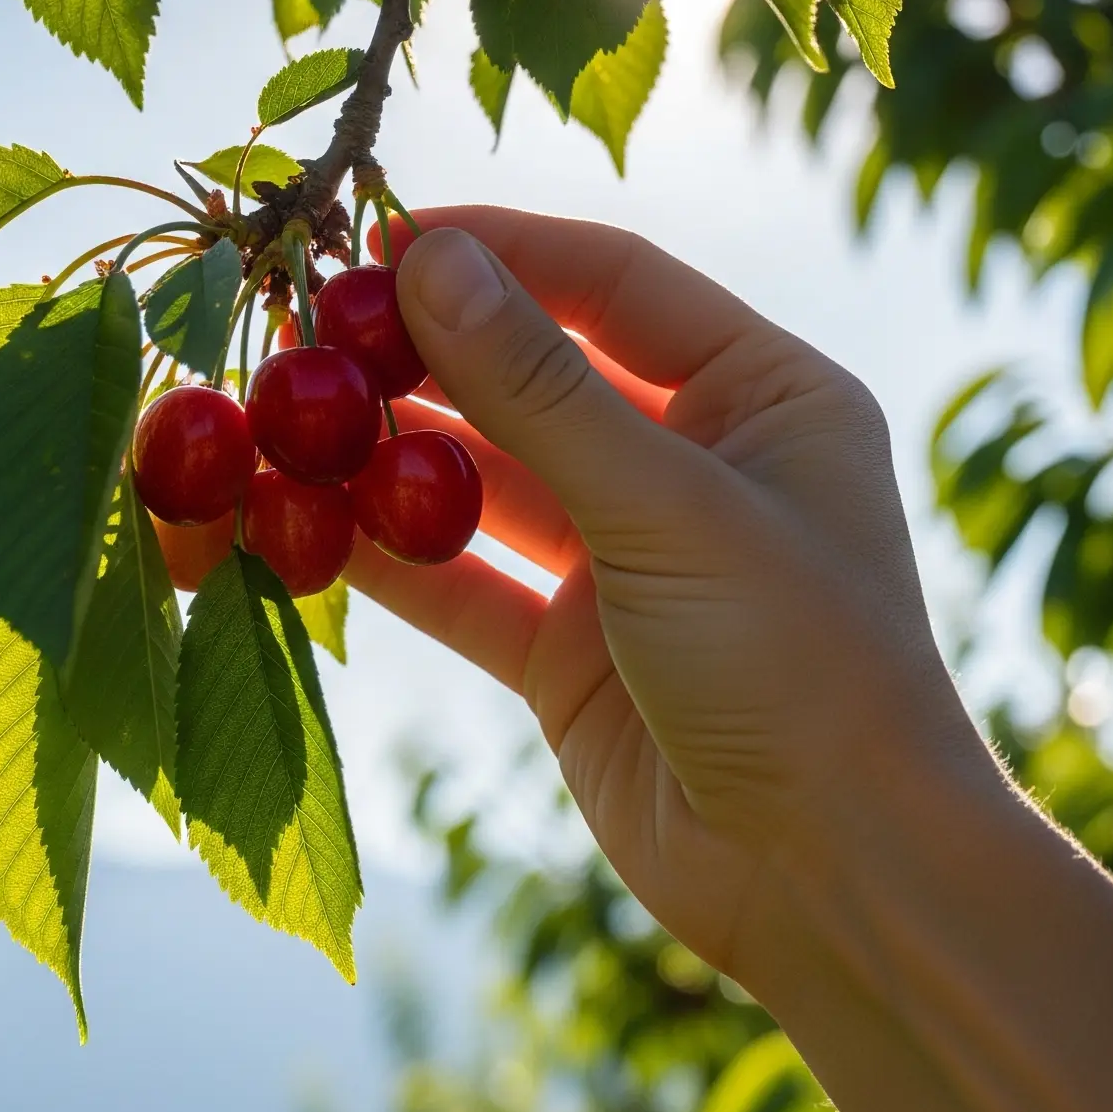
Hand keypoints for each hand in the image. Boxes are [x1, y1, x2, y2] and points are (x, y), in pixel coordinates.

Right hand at [355, 208, 994, 978]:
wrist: (834, 878)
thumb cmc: (800, 665)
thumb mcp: (670, 509)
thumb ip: (541, 390)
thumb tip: (430, 259)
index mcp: (766, 397)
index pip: (614, 280)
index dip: (498, 251)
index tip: (380, 233)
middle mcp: (695, 466)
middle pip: (534, 379)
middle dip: (422, 355)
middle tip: (305, 325)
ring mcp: (624, 564)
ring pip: (484, 483)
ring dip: (388, 456)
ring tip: (278, 418)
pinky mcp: (567, 656)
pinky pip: (460, 583)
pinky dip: (385, 557)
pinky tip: (297, 525)